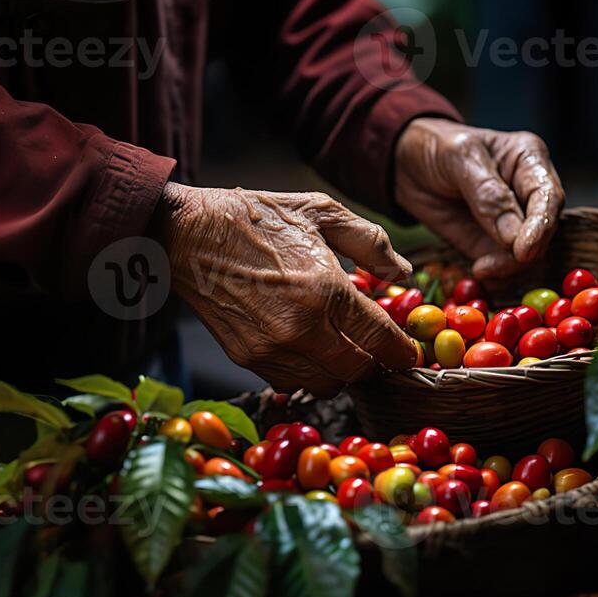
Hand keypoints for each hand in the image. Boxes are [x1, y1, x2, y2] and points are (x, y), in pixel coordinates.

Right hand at [159, 184, 417, 396]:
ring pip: (327, 384)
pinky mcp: (247, 358)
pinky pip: (292, 381)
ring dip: (341, 371)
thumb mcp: (322, 212)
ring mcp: (272, 348)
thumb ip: (371, 243)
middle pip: (359, 372)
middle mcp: (301, 328)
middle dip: (374, 363)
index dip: (402, 352)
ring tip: (341, 347)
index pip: (381, 341)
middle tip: (375, 348)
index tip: (408, 353)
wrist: (189, 233)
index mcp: (326, 290)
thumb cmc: (256, 217)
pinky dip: (308, 372)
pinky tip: (308, 348)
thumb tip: (404, 273)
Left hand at [395, 118, 564, 277]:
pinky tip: (480, 272)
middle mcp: (528, 191)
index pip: (548, 196)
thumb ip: (488, 194)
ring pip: (530, 252)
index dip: (541, 225)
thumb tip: (514, 237)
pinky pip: (506, 265)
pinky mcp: (495, 243)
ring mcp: (515, 220)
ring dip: (510, 267)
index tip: (523, 250)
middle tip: (494, 263)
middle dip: (525, 251)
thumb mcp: (460, 157)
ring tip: (482, 268)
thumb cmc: (437, 147)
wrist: (407, 164)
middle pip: (544, 228)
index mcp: (529, 159)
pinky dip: (498, 274)